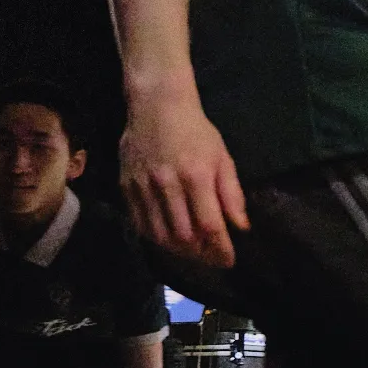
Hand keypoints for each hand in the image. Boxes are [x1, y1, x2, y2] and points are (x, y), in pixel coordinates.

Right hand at [120, 92, 249, 268]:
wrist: (156, 106)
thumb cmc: (196, 132)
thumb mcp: (222, 158)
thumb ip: (231, 194)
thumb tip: (241, 227)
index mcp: (196, 176)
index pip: (209, 225)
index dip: (220, 249)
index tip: (230, 261)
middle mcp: (167, 184)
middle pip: (183, 236)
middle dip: (201, 254)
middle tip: (212, 258)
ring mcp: (143, 186)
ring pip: (159, 234)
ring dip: (178, 251)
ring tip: (193, 253)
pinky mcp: (126, 186)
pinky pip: (139, 223)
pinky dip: (155, 238)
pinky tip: (169, 240)